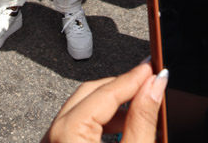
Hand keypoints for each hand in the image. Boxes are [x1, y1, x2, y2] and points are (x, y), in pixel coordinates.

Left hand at [40, 62, 166, 142]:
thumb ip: (142, 120)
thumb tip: (154, 86)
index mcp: (68, 134)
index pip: (105, 92)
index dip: (133, 78)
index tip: (152, 70)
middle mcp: (53, 137)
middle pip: (90, 94)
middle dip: (121, 88)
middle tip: (148, 83)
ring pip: (83, 110)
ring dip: (113, 106)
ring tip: (141, 107)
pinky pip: (76, 128)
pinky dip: (100, 123)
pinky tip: (123, 128)